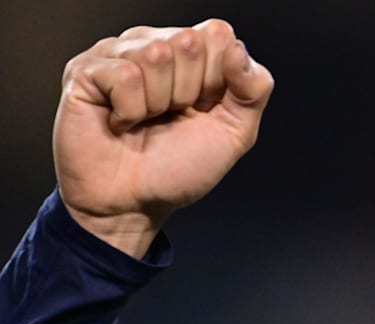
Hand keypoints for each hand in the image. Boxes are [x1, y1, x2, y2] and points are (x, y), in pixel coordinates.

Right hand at [53, 19, 273, 257]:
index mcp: (194, 57)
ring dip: (157, 103)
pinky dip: (130, 110)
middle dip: (187, 92)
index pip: (218, 34)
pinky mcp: (86, 70)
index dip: (218, 79)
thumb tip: (238, 51)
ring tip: (146, 120)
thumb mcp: (235, 133)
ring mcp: (118, 54)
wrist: (134, 203)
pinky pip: (125, 75)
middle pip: (189, 41)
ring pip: (156, 54)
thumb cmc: (177, 169)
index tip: (203, 109)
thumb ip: (253, 89)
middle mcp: (156, 45)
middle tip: (170, 117)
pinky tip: (121, 121)